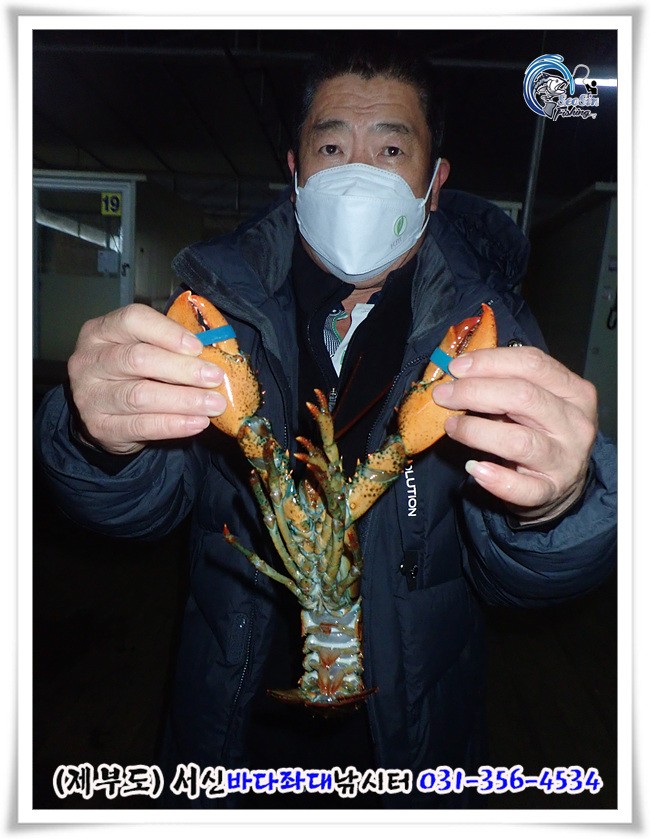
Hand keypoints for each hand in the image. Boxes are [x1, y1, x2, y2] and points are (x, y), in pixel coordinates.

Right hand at [67, 304, 226, 454]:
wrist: (101, 413)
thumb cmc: (130, 373)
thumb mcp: (142, 349)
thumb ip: (169, 346)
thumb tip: (213, 353)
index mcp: (100, 331)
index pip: (133, 320)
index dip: (168, 332)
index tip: (198, 348)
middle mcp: (89, 360)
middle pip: (138, 358)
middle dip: (183, 369)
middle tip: (215, 378)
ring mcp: (90, 395)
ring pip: (141, 395)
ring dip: (184, 400)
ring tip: (214, 404)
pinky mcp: (100, 427)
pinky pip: (141, 426)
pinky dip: (174, 424)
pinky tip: (198, 422)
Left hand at [432, 346, 597, 521]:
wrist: (563, 485)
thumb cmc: (541, 433)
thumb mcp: (534, 403)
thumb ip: (505, 383)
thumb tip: (458, 371)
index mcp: (575, 392)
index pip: (534, 364)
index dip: (490, 362)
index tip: (456, 366)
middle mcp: (575, 424)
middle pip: (523, 397)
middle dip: (475, 391)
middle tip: (443, 395)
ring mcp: (566, 460)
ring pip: (519, 441)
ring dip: (476, 431)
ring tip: (452, 427)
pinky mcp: (551, 491)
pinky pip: (522, 487)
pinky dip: (495, 479)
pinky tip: (475, 469)